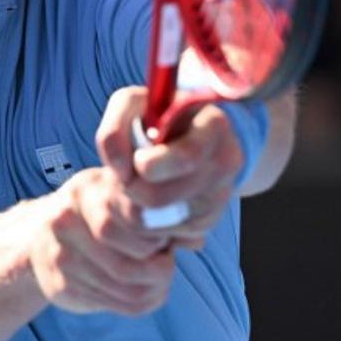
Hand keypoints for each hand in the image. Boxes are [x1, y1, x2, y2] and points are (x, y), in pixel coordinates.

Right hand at [29, 166, 175, 315]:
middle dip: (160, 266)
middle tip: (166, 260)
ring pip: (128, 286)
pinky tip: (143, 290)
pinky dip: (141, 301)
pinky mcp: (60, 285)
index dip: (160, 233)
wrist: (36, 239)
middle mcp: (67, 218)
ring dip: (155, 288)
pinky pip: (115, 304)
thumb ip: (156, 211)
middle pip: (131, 257)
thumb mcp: (117, 196)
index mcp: (87, 188)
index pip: (135, 217)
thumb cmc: (92, 213)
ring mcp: (61, 254)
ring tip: (159, 277)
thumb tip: (196, 240)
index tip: (165, 235)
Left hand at [95, 87, 243, 247]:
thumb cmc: (155, 116)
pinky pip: (162, 236)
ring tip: (129, 185)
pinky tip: (144, 200)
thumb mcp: (132, 104)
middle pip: (159, 198)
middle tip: (121, 176)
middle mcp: (225, 163)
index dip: (151, 165)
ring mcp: (219, 196)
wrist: (189, 134)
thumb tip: (119, 169)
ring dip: (129, 207)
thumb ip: (115, 128)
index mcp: (213, 126)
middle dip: (127, 189)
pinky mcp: (207, 223)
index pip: (186, 157)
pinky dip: (143, 223)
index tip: (137, 160)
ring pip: (155, 223)